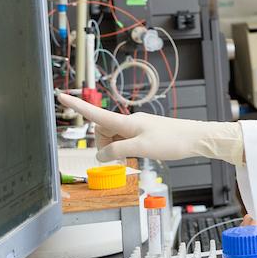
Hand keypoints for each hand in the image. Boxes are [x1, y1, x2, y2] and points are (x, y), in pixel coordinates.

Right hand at [56, 92, 244, 163]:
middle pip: (103, 132)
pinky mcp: (145, 133)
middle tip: (118, 161)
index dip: (77, 106)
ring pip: (114, 138)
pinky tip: (136, 158)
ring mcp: (137, 127)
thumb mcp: (140, 149)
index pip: (95, 113)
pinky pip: (126, 141)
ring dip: (115, 151)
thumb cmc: (171, 141)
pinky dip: (125, 150)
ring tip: (130, 161)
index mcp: (126, 122)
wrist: (195, 139)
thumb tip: (100, 155)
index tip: (61, 96)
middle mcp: (129, 121)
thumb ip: (117, 150)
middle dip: (103, 147)